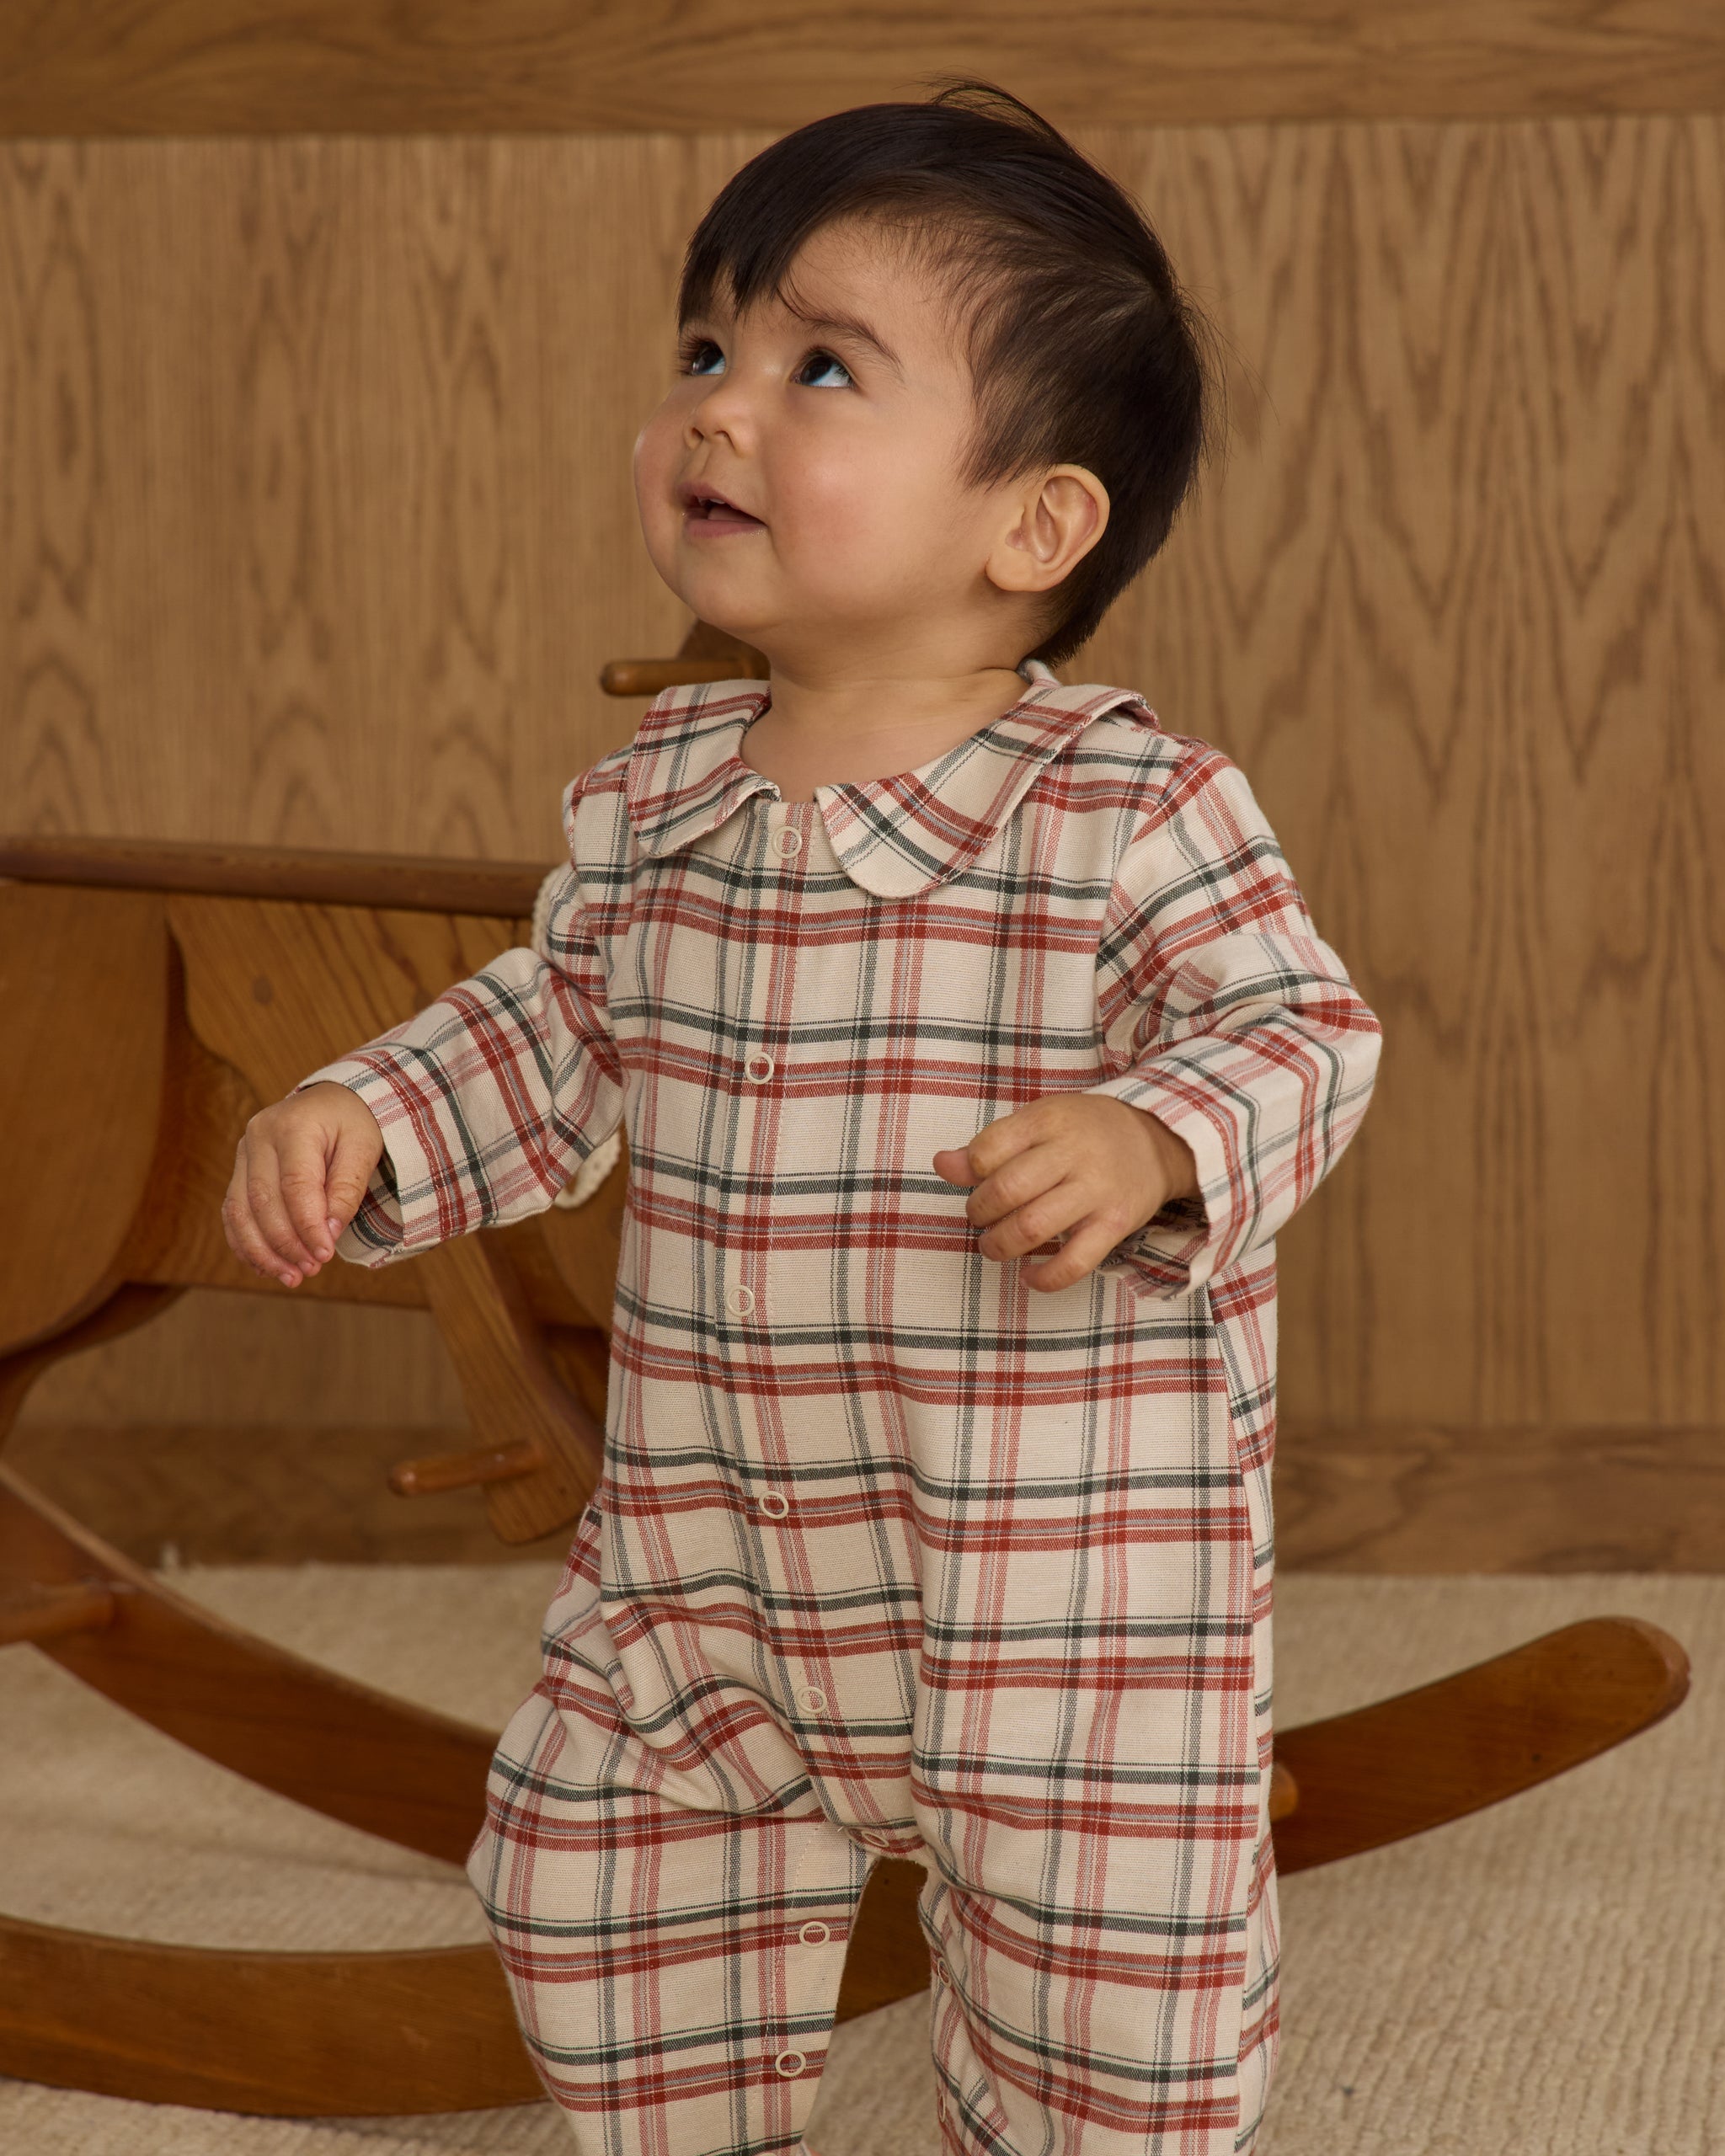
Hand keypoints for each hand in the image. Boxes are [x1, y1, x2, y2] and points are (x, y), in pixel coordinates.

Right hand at [221, 1082, 384, 1288]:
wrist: (333, 1100)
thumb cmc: (352, 1123)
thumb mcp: (363, 1148)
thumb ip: (346, 1189)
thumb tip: (327, 1234)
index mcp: (293, 1125)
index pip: (295, 1186)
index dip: (307, 1226)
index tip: (325, 1255)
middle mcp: (259, 1136)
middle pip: (263, 1202)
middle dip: (286, 1244)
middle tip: (311, 1271)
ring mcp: (243, 1153)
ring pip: (239, 1211)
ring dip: (262, 1252)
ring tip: (291, 1277)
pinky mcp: (239, 1169)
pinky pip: (233, 1212)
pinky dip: (247, 1243)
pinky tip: (267, 1267)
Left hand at [933, 1094, 1199, 1292]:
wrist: (1156, 1139)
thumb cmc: (1083, 1132)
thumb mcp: (1037, 1122)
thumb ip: (988, 1146)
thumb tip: (942, 1165)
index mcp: (1048, 1119)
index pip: (988, 1150)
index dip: (970, 1173)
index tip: (975, 1182)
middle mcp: (1073, 1153)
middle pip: (1007, 1191)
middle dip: (979, 1213)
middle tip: (980, 1217)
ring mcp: (1096, 1190)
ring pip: (1033, 1227)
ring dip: (1001, 1245)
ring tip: (994, 1246)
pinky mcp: (1114, 1224)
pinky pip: (1074, 1262)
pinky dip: (1045, 1277)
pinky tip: (1029, 1274)